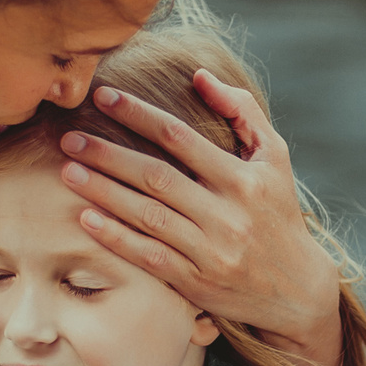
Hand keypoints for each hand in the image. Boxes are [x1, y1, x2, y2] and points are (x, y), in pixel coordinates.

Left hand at [58, 73, 343, 365]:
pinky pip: (149, 257)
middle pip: (156, 178)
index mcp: (245, 179)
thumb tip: (199, 75)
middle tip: (70, 138)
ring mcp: (211, 251)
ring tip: (68, 172)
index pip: (181, 137)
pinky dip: (116, 237)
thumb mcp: (274, 158)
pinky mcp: (197, 283)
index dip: (139, 114)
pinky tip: (86, 219)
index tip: (103, 96)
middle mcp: (228, 215)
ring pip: (147, 217)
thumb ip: (241, 111)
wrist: (297, 290)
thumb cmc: (278, 211)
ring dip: (103, 192)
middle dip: (108, 155)